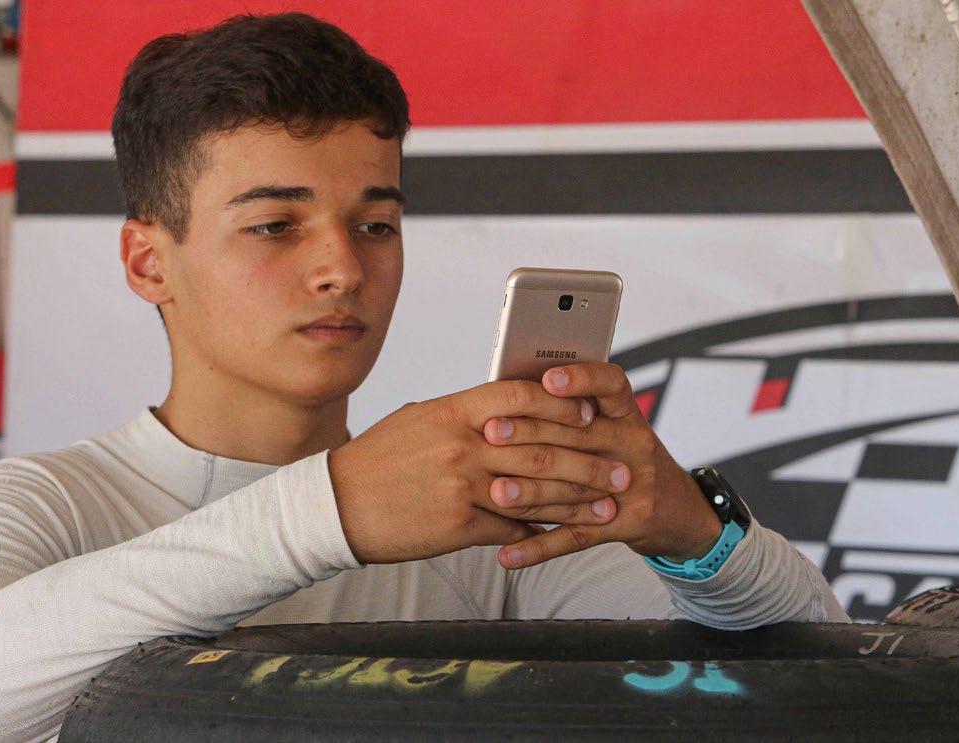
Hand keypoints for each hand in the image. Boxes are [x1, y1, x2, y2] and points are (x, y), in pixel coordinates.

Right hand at [328, 379, 629, 563]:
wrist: (338, 506)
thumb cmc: (379, 458)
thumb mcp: (421, 420)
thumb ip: (467, 413)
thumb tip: (509, 409)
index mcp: (453, 412)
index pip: (521, 397)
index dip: (562, 404)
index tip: (592, 413)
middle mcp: (462, 446)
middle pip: (541, 448)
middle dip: (588, 462)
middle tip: (620, 468)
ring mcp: (461, 488)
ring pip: (535, 493)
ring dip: (577, 501)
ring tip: (607, 506)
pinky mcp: (458, 527)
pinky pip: (512, 529)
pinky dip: (540, 533)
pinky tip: (564, 534)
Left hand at [482, 362, 722, 569]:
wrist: (680, 510)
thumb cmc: (627, 457)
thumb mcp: (615, 426)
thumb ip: (572, 413)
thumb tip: (508, 396)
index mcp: (627, 415)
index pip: (610, 385)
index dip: (581, 379)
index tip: (547, 379)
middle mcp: (633, 445)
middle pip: (580, 436)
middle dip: (531, 433)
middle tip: (491, 431)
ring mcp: (632, 487)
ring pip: (574, 488)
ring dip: (531, 493)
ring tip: (495, 493)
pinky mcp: (623, 525)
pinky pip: (576, 537)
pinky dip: (539, 547)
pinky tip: (509, 554)